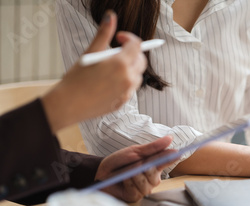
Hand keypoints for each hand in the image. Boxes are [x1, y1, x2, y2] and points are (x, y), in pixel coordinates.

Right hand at [42, 10, 146, 132]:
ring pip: (137, 76)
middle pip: (141, 61)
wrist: (68, 105)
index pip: (137, 45)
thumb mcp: (90, 53)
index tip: (118, 37)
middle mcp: (128, 79)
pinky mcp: (123, 103)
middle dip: (133, 53)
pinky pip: (130, 89)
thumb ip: (103, 34)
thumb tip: (111, 16)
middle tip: (117, 51)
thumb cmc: (76, 78)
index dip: (129, 38)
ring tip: (110, 67)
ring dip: (129, 68)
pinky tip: (107, 82)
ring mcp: (127, 93)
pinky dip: (124, 82)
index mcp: (121, 64)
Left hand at [95, 136, 176, 202]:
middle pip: (155, 174)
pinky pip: (136, 190)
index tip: (178, 153)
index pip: (166, 161)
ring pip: (146, 183)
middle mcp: (151, 178)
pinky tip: (123, 180)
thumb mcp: (135, 151)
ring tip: (126, 173)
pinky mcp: (135, 197)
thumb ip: (153, 147)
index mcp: (153, 165)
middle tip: (134, 164)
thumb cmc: (118, 162)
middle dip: (143, 168)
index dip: (172, 158)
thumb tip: (170, 138)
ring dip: (134, 176)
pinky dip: (128, 183)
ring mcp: (144, 188)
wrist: (100, 173)